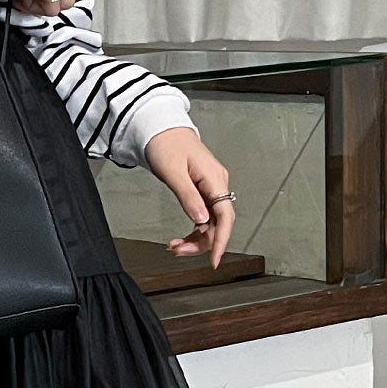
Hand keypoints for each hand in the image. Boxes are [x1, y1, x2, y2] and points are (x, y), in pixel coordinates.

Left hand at [143, 127, 234, 269]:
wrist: (161, 128)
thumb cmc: (166, 144)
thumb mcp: (173, 172)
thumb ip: (188, 197)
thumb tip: (202, 219)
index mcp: (214, 179)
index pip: (225, 217)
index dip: (221, 240)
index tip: (214, 259)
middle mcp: (217, 184)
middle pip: (219, 223)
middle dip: (201, 243)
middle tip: (178, 251)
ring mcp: (211, 188)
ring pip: (210, 223)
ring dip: (195, 239)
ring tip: (174, 247)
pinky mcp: (203, 190)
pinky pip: (204, 216)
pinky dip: (193, 229)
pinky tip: (181, 237)